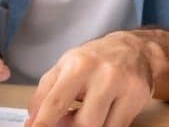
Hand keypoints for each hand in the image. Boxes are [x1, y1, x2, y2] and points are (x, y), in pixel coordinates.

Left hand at [26, 30, 154, 126]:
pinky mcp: (138, 99)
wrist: (133, 48)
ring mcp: (124, 87)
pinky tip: (100, 115)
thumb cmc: (92, 60)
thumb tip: (30, 123)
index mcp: (78, 65)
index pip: (57, 102)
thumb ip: (42, 96)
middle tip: (63, 122)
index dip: (43, 123)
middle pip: (83, 123)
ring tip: (82, 114)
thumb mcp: (63, 69)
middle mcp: (104, 75)